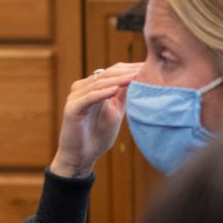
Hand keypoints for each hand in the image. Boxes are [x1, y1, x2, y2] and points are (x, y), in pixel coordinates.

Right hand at [51, 61, 141, 177]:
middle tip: (147, 68)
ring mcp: (75, 97)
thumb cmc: (98, 135)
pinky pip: (88, 97)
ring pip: (98, 83)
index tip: (150, 66)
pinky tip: (115, 90)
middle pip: (106, 74)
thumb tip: (139, 80)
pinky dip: (102, 93)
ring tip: (135, 76)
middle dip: (127, 71)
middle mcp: (82, 88)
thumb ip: (122, 96)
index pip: (112, 71)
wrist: (82, 156)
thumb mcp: (115, 112)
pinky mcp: (72, 108)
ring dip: (118, 79)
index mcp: (92, 87)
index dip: (130, 68)